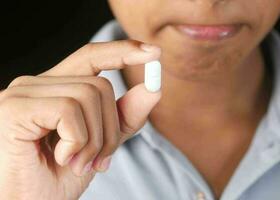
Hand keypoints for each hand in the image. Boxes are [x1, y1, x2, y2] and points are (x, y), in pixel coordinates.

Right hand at [0, 41, 160, 199]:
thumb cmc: (58, 178)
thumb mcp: (102, 143)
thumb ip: (124, 116)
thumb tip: (154, 89)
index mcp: (55, 89)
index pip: (91, 57)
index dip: (122, 51)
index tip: (154, 52)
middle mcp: (36, 85)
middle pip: (100, 84)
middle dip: (111, 128)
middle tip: (99, 161)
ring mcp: (23, 93)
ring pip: (89, 94)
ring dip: (95, 139)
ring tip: (80, 162)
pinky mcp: (15, 107)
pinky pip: (69, 109)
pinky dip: (78, 140)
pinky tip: (62, 158)